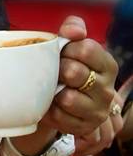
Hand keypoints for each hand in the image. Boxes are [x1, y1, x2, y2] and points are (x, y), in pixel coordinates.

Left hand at [35, 16, 117, 143]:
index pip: (86, 49)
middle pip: (74, 72)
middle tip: (54, 70)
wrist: (59, 95)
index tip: (61, 52)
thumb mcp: (71, 44)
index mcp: (107, 66)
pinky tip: (50, 103)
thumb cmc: (66, 65)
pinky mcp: (82, 127)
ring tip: (52, 87)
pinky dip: (49, 109)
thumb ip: (74, 28)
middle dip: (58, 69)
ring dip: (53, 91)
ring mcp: (96, 111)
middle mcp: (107, 90)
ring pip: (68, 98)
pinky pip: (58, 116)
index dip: (67, 48)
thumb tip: (74, 31)